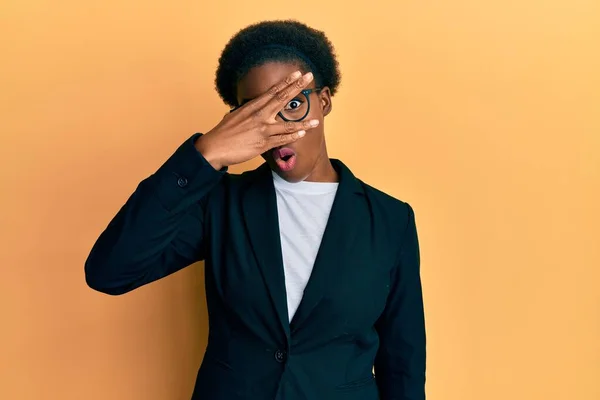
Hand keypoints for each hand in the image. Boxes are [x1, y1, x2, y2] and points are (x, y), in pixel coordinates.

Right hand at [195, 71, 319, 169]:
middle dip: (296, 87)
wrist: (214, 147)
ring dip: (303, 123)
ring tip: (316, 121)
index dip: (286, 82)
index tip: (297, 73)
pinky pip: (281, 140)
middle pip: (281, 99)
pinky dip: (293, 136)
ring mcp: (262, 130)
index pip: (272, 91)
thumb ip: (248, 111)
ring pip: (287, 125)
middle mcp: (259, 116)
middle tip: (309, 77)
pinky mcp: (262, 144)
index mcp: (252, 107)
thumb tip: (254, 108)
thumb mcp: (235, 115)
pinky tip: (302, 133)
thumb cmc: (224, 133)